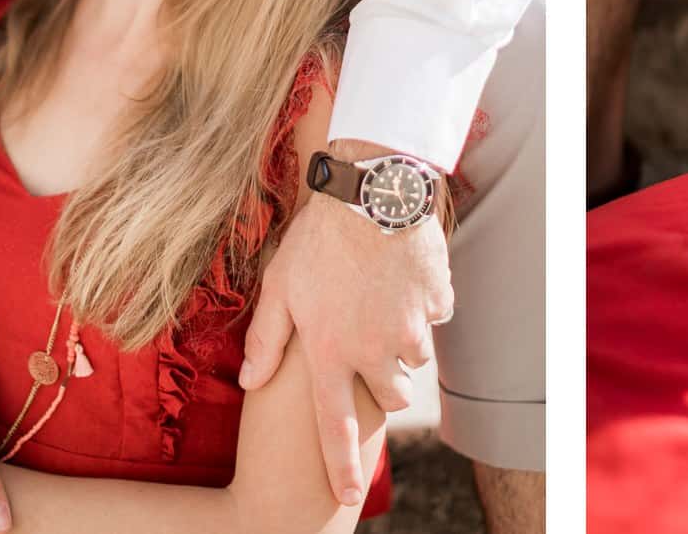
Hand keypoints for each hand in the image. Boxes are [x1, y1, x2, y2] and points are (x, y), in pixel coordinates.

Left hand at [239, 140, 453, 507]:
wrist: (372, 191)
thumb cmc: (318, 239)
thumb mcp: (279, 287)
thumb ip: (267, 339)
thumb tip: (250, 382)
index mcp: (331, 353)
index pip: (334, 428)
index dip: (342, 468)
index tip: (348, 497)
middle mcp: (375, 350)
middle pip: (390, 397)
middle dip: (384, 386)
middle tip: (369, 351)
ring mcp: (411, 327)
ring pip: (415, 358)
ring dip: (402, 343)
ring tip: (381, 304)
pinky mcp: (437, 301)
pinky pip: (435, 318)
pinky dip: (423, 308)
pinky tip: (402, 280)